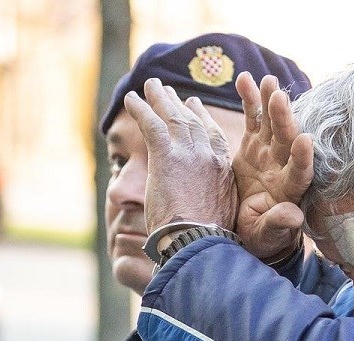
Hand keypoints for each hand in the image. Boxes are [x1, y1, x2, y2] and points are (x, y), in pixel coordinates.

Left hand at [123, 78, 237, 233]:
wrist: (198, 240)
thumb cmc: (205, 237)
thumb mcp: (217, 213)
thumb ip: (206, 198)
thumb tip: (193, 204)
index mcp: (223, 170)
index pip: (213, 136)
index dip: (202, 119)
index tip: (194, 107)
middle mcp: (209, 156)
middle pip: (193, 122)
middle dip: (179, 104)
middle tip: (169, 92)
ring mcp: (189, 153)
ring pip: (172, 117)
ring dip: (159, 98)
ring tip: (151, 86)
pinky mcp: (167, 155)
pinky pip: (151, 124)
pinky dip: (140, 109)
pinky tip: (130, 99)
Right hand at [233, 72, 313, 260]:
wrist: (251, 228)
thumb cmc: (262, 238)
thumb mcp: (267, 236)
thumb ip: (278, 225)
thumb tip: (293, 215)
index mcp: (289, 191)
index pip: (301, 172)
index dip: (303, 157)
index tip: (305, 140)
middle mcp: (283, 167)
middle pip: (286, 140)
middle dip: (284, 119)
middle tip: (280, 97)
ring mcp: (268, 154)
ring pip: (271, 123)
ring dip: (270, 101)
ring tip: (268, 80)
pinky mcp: (253, 146)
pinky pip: (252, 118)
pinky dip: (249, 99)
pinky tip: (244, 78)